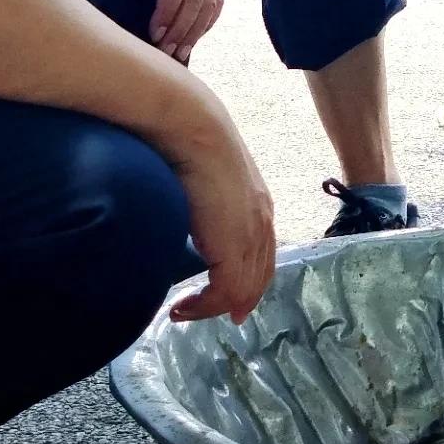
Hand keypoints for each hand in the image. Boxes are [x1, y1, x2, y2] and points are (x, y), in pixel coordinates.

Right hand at [160, 111, 276, 325]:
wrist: (193, 129)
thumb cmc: (189, 143)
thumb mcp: (204, 178)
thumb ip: (205, 202)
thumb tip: (186, 213)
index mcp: (259, 205)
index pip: (262, 255)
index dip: (248, 280)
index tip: (228, 299)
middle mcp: (262, 223)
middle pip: (258, 278)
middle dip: (236, 301)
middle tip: (207, 314)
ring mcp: (251, 236)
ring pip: (242, 290)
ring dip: (211, 307)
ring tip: (183, 312)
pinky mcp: (234, 248)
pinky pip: (225, 293)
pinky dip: (203, 307)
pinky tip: (181, 307)